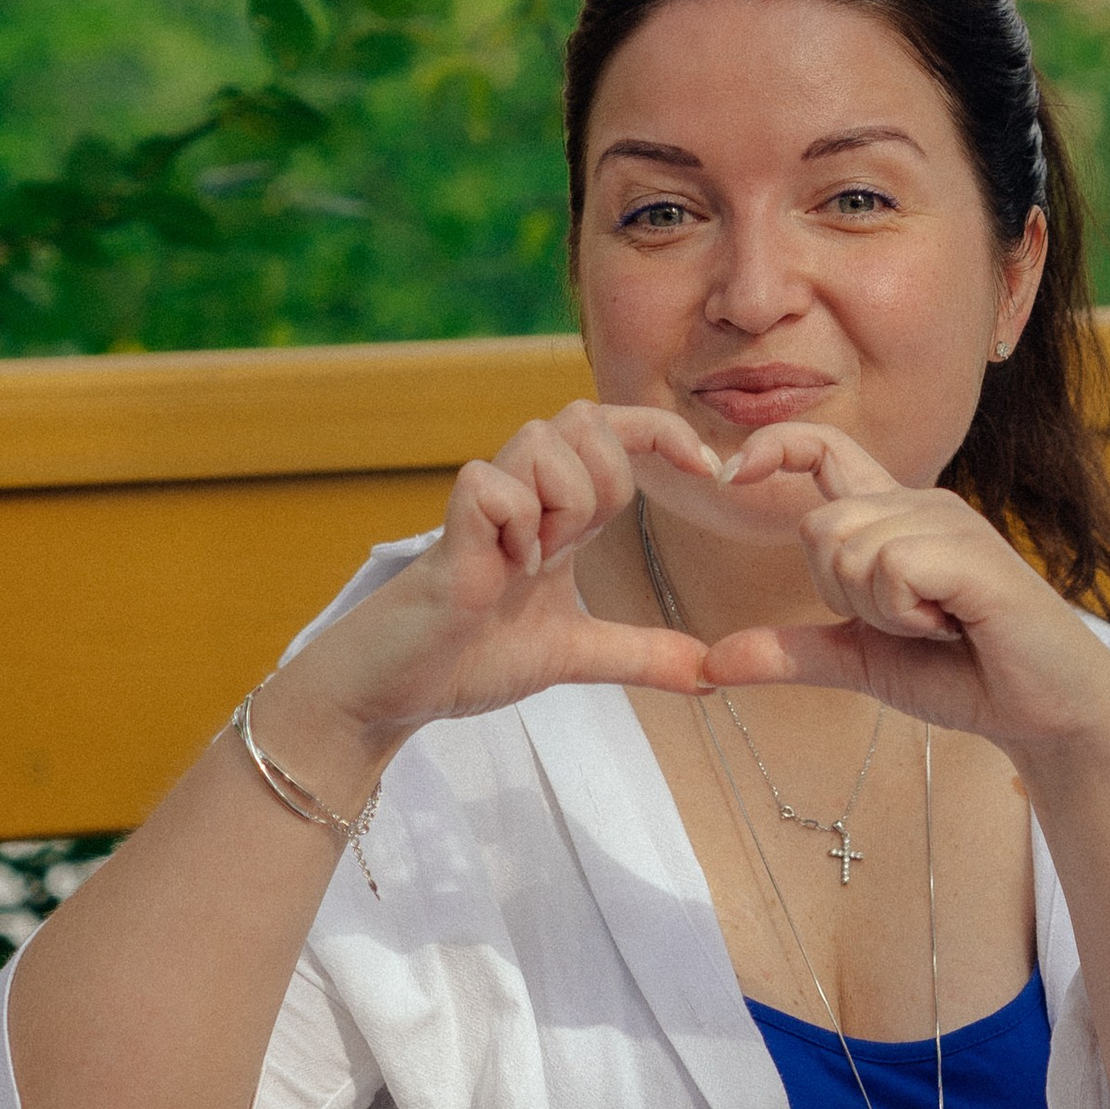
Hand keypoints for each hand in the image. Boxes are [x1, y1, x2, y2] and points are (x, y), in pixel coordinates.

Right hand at [260, 399, 718, 765]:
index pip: (615, 431)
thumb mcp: (577, 656)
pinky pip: (494, 484)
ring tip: (529, 566)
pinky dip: (514, 530)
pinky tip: (498, 574)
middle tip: (573, 549)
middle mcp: (523, 495)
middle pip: (584, 417)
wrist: (396, 691)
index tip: (707, 470)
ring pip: (542, 439)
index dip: (664, 433)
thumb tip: (713, 674)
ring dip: (557, 506)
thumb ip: (642, 656)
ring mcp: (484, 506)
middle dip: (602, 481)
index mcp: (558, 514)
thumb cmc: (470, 658)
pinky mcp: (450, 528)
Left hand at [695, 423, 1109, 766]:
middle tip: (905, 622)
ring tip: (935, 624)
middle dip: (841, 594)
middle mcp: (920, 505)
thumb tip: (709, 662)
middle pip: (818, 528)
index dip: (774, 447)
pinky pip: (891, 568)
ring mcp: (949, 523)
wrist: (1043, 710)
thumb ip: (791, 652)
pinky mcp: (972, 553)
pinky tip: (951, 624)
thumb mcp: (860, 660)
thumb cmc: (963, 673)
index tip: (728, 473)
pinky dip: (907, 613)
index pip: (824, 449)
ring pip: (849, 549)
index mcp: (893, 517)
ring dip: (879, 610)